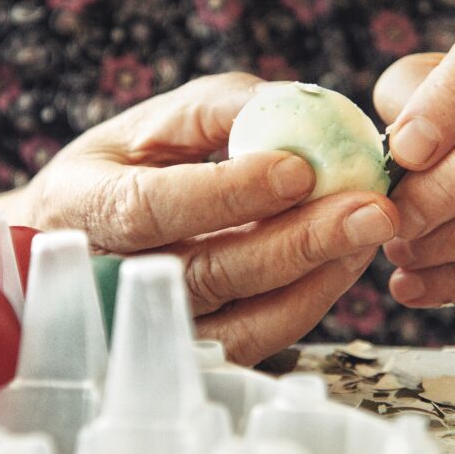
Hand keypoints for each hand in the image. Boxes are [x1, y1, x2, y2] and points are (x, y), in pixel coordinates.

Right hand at [0, 73, 399, 364]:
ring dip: (315, 272)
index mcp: (84, 205)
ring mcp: (152, 325)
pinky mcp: (192, 350)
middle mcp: (110, 277)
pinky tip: (343, 260)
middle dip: (298, 241)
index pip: (152, 207)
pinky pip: (256, 340)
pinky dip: (308, 302)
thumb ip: (213, 109)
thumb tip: (286, 102)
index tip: (299, 168)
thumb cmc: (120, 170)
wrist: (85, 239)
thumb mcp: (149, 124)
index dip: (226, 193)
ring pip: (240, 316)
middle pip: (208, 271)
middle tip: (370, 208)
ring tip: (368, 226)